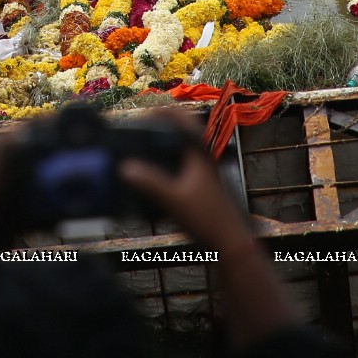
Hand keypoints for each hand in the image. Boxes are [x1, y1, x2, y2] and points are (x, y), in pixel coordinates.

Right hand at [116, 112, 248, 248]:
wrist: (232, 245)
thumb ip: (150, 183)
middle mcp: (205, 161)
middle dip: (163, 129)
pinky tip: (155, 181)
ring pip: (183, 154)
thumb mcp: (174, 200)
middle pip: (183, 135)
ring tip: (144, 152)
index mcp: (200, 156)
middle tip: (141, 130)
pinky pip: (183, 170)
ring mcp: (205, 176)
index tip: (146, 112)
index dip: (166, 113)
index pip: (184, 122)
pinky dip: (169, 168)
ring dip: (166, 149)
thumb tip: (125, 168)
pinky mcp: (203, 191)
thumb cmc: (209, 220)